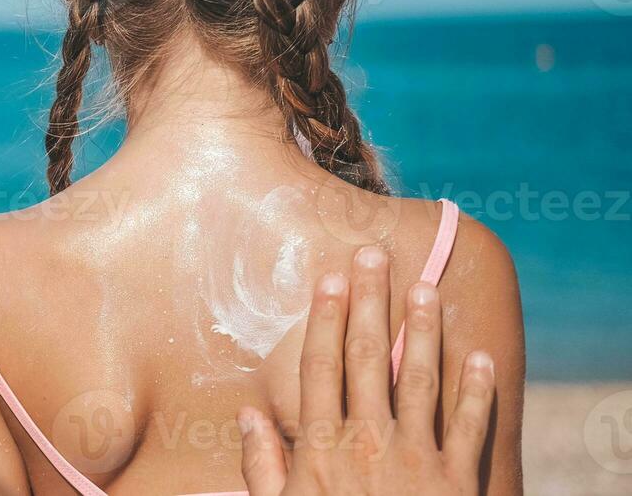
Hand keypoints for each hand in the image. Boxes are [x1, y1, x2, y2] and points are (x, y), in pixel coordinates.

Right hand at [238, 246, 495, 495]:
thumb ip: (263, 469)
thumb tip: (248, 417)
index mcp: (321, 447)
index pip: (321, 367)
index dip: (324, 318)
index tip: (329, 278)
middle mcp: (368, 441)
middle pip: (367, 358)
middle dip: (369, 303)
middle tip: (372, 255)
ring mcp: (416, 458)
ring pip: (419, 379)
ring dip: (422, 330)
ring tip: (425, 288)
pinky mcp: (457, 480)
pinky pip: (471, 427)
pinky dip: (479, 390)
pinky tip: (480, 355)